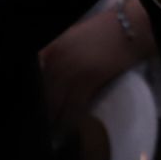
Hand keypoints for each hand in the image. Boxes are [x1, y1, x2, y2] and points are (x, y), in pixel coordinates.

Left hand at [38, 9, 142, 133]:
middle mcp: (57, 59)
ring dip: (53, 119)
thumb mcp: (73, 37)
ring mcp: (71, 70)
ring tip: (52, 132)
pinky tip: (68, 128)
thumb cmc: (105, 30)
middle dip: (41, 109)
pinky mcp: (88, 80)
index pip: (32, 76)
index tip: (29, 107)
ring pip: (55, 102)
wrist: (132, 27)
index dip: (30, 94)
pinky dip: (70, 119)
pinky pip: (74, 106)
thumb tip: (47, 77)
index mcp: (52, 47)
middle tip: (39, 125)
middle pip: (42, 92)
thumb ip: (57, 54)